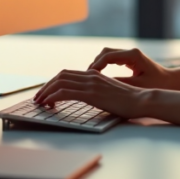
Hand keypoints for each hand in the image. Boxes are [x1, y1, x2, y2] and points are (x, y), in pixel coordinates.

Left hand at [32, 69, 147, 117]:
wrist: (141, 100)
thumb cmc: (129, 100)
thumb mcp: (110, 93)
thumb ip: (98, 92)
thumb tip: (87, 98)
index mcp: (95, 75)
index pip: (67, 74)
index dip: (53, 82)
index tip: (46, 92)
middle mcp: (91, 76)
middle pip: (60, 76)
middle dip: (46, 86)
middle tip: (38, 98)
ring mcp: (91, 84)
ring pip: (60, 83)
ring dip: (46, 92)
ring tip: (40, 102)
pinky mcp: (91, 94)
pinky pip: (65, 93)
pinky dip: (53, 97)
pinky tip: (49, 104)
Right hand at [87, 47, 173, 89]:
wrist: (171, 82)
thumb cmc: (157, 85)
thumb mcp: (138, 86)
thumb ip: (120, 83)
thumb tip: (101, 84)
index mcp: (133, 55)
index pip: (108, 56)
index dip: (96, 65)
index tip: (88, 76)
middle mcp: (131, 51)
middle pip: (106, 52)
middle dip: (95, 63)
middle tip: (86, 76)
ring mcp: (130, 54)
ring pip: (108, 54)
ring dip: (98, 64)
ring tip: (90, 77)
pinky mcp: (130, 59)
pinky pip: (112, 59)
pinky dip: (104, 65)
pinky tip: (99, 76)